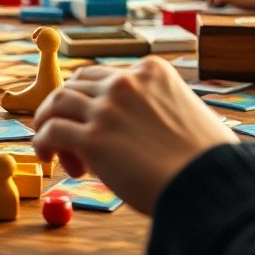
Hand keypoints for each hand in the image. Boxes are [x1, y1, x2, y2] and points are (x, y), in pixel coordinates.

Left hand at [32, 59, 236, 213]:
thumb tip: (140, 125)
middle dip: (70, 111)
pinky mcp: (93, 138)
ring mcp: (108, 108)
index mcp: (152, 70)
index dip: (93, 101)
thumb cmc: (208, 159)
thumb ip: (159, 106)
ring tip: (54, 150)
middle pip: (76, 84)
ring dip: (49, 122)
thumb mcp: (188, 111)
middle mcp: (127, 82)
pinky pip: (51, 131)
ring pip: (57, 102)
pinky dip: (42, 141)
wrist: (211, 184)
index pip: (104, 76)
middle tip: (74, 143)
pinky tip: (50, 159)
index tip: (96, 125)